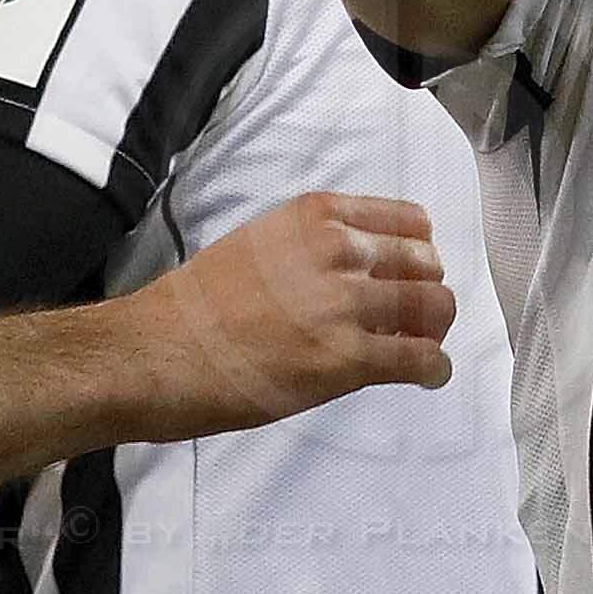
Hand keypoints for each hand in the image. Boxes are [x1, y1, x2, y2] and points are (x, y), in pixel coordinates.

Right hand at [132, 193, 456, 428]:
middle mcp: (339, 250)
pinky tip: (426, 377)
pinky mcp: (349, 359)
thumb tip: (344, 273)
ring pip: (435, 309)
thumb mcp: (257, 244)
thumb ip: (309, 248)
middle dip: (425, 294)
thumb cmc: (192, 307)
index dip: (415, 254)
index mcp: (317, 216)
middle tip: (411, 320)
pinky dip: (433, 370)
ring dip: (432, 332)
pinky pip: (422, 360)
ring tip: (416, 349)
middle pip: (427, 264)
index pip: (408, 222)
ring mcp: (347, 305)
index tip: (406, 275)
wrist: (157, 353)